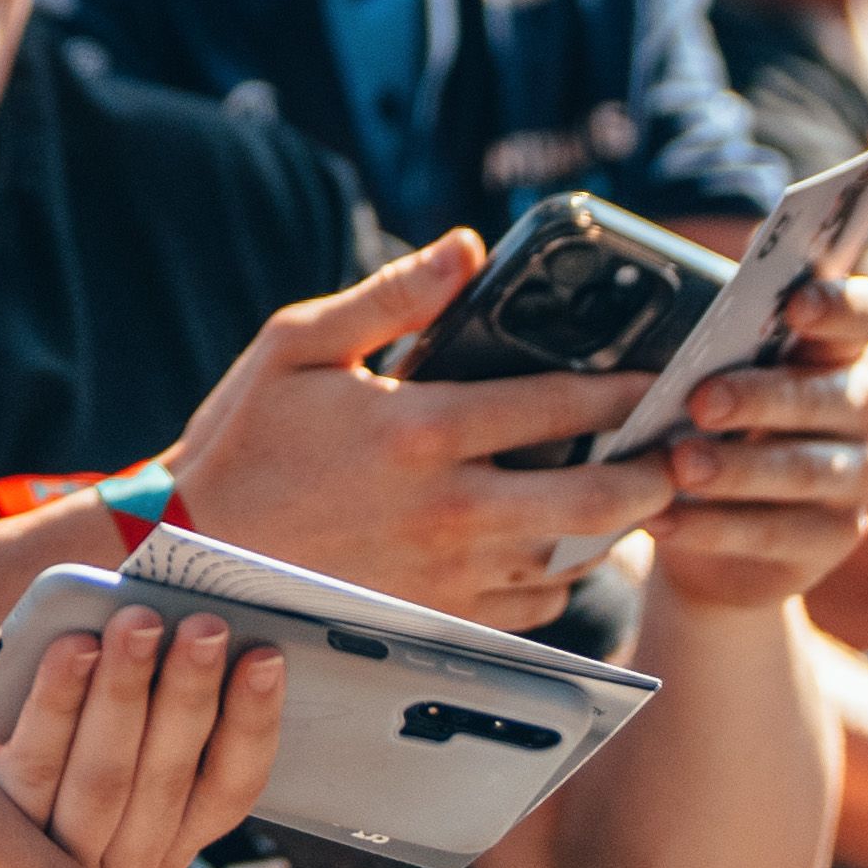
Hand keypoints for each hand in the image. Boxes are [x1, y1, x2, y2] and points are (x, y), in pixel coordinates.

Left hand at [0, 608, 286, 867]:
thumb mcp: (64, 719)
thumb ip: (121, 697)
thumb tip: (173, 624)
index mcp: (156, 841)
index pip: (223, 792)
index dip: (250, 725)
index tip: (265, 655)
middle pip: (168, 784)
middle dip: (190, 695)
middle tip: (206, 624)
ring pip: (105, 782)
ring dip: (128, 693)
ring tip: (140, 620)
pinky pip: (31, 775)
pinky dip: (56, 704)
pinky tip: (72, 646)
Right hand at [156, 230, 660, 625]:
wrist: (191, 546)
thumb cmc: (244, 437)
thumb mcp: (298, 344)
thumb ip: (392, 296)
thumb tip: (469, 248)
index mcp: (420, 428)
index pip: (560, 407)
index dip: (625, 392)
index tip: (658, 379)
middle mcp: (447, 508)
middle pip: (596, 500)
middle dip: (655, 474)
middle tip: (676, 452)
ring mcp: (447, 573)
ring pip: (573, 560)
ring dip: (616, 527)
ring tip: (634, 495)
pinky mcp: (436, 618)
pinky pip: (533, 608)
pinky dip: (561, 578)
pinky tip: (560, 546)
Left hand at [639, 274, 867, 610]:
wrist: (706, 531)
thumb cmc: (707, 429)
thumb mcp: (705, 383)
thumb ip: (711, 351)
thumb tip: (673, 329)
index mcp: (834, 351)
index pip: (866, 315)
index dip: (841, 306)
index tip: (796, 305)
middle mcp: (860, 409)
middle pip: (830, 396)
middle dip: (762, 397)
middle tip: (700, 403)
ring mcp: (857, 476)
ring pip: (805, 470)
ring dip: (738, 468)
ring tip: (679, 466)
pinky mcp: (834, 537)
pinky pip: (777, 532)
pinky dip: (713, 526)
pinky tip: (663, 518)